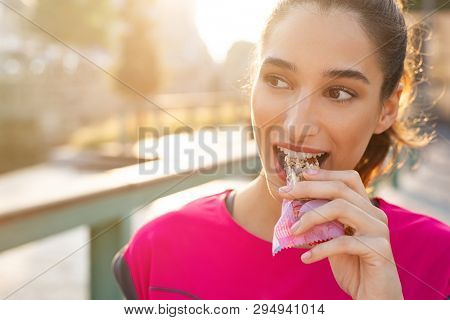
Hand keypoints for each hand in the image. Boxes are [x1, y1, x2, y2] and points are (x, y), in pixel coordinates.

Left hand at [278, 169, 403, 299]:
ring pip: (341, 208)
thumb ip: (322, 224)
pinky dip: (320, 249)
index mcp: (366, 209)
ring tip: (293, 231)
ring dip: (311, 217)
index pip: (349, 179)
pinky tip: (306, 258)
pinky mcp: (379, 250)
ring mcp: (379, 231)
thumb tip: (293, 208)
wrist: (375, 299)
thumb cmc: (353, 268)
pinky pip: (343, 242)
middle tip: (285, 193)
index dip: (325, 174)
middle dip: (308, 189)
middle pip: (340, 189)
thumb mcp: (333, 240)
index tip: (301, 175)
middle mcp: (376, 215)